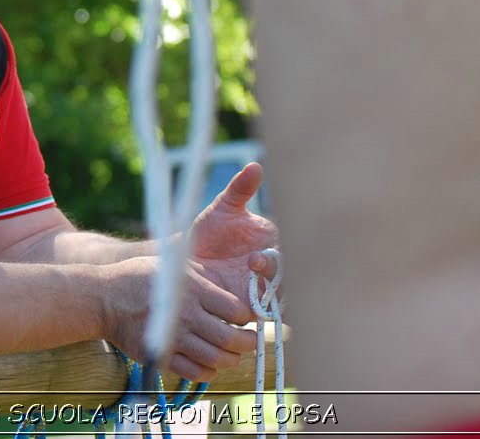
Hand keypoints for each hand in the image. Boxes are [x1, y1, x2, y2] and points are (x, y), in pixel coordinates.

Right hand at [100, 254, 257, 383]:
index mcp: (192, 289)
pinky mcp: (161, 355)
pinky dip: (209, 372)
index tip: (245, 319)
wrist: (103, 299)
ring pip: (216, 358)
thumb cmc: (137, 278)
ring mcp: (173, 337)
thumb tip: (226, 286)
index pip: (235, 310)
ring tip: (232, 355)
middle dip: (248, 343)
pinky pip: (195, 372)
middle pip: (230, 338)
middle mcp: (185, 314)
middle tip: (251, 342)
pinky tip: (210, 365)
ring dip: (231, 359)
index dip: (246, 317)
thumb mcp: (169, 265)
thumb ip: (199, 274)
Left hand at [188, 162, 279, 303]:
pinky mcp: (257, 309)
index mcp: (274, 242)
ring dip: (275, 296)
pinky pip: (275, 315)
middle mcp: (277, 267)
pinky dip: (272, 314)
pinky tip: (255, 312)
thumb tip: (254, 165)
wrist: (188, 263)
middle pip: (292, 276)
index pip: (290, 249)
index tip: (257, 256)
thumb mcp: (222, 209)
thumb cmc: (208, 233)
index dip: (278, 255)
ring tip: (253, 288)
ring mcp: (269, 289)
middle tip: (254, 268)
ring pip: (286, 298)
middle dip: (277, 275)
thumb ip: (240, 189)